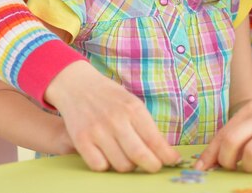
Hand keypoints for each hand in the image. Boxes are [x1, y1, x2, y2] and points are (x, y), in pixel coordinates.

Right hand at [44, 61, 180, 171]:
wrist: (77, 86)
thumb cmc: (110, 96)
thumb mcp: (132, 103)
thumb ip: (145, 125)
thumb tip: (163, 149)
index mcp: (133, 109)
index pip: (154, 139)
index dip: (166, 154)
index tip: (173, 160)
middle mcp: (116, 120)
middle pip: (139, 155)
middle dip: (152, 165)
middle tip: (155, 166)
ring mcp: (97, 131)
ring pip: (121, 164)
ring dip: (129, 166)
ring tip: (129, 158)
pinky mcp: (81, 140)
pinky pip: (99, 166)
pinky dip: (107, 166)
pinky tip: (109, 157)